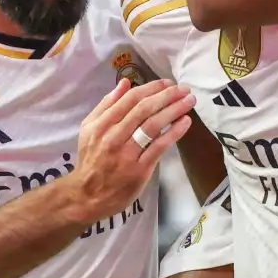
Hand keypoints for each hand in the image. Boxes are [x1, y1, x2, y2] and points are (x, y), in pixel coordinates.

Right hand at [73, 78, 195, 220]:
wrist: (87, 195)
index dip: (151, 88)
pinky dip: (174, 132)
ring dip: (174, 110)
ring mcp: (127, 154)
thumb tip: (126, 83)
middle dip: (167, 96)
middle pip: (144, 110)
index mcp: (101, 124)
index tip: (167, 83)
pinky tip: (185, 122)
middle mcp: (113, 137)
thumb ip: (106, 105)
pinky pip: (159, 147)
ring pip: (153, 126)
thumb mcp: (89, 128)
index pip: (130, 100)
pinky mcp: (140, 169)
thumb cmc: (91, 158)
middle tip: (184, 89)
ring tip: (189, 101)